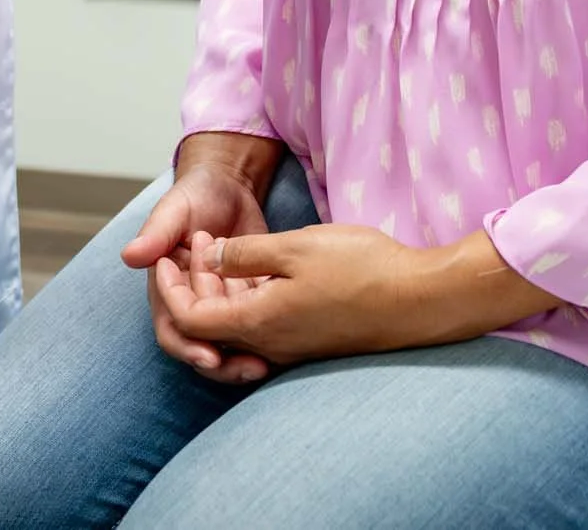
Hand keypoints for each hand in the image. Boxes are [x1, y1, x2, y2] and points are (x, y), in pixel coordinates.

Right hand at [123, 133, 283, 383]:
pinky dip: (269, 330)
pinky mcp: (250, 299)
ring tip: (271, 363)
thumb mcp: (175, 209)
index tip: (211, 357)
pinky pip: (258, 322)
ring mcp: (223, 304)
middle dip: (226, 364)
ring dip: (249, 354)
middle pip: (204, 348)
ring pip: (232, 343)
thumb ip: (156, 234)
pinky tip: (291, 335)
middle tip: (253, 368)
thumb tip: (130, 256)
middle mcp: (193, 304)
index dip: (189, 348)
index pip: (173, 331)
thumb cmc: (195, 194)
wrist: (229, 185)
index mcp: (167, 291)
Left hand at [157, 225, 557, 369]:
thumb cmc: (361, 269)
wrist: (420, 300)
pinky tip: (262, 268)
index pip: (189, 321)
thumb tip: (210, 258)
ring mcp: (292, 346)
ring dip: (223, 289)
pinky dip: (250, 297)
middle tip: (198, 242)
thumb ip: (245, 255)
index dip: (169, 288)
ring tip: (225, 247)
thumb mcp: (295, 247)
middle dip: (193, 284)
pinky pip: (264, 325)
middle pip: (209, 326)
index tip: (167, 254)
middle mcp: (270, 344)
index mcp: (258, 322)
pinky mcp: (312, 340)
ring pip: (237, 324)